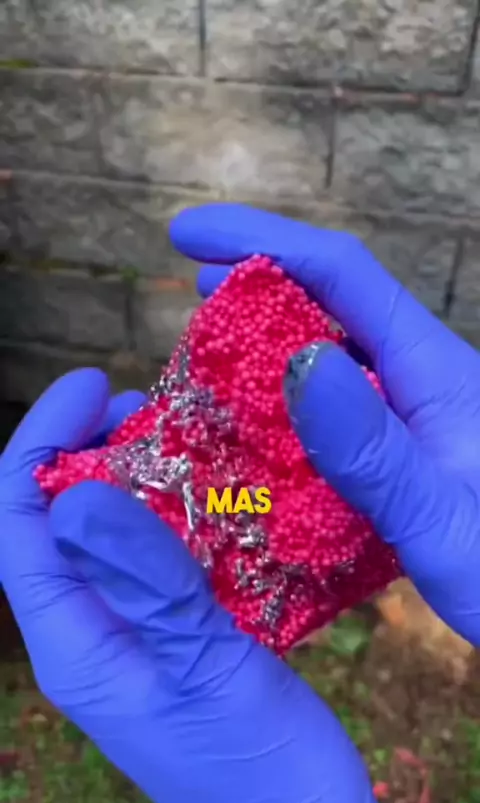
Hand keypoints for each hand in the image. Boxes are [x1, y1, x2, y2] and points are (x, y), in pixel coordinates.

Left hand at [0, 369, 384, 802]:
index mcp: (72, 643)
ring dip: (132, 474)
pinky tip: (218, 486)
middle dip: (83, 450)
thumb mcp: (202, 668)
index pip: (12, 527)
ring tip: (177, 430)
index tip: (90, 387)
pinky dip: (177, 507)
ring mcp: (132, 630)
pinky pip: (157, 552)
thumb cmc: (252, 766)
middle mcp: (90, 630)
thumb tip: (72, 494)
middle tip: (140, 403)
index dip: (38, 446)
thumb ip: (144, 582)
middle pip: (54, 519)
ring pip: (109, 530)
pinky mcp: (175, 631)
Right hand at [171, 203, 479, 646]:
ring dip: (269, 338)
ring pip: (333, 351)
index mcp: (434, 371)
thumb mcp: (442, 524)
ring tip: (212, 350)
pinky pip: (337, 406)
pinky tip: (257, 424)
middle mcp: (422, 379)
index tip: (186, 237)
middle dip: (261, 279)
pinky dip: (287, 399)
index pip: (344, 274)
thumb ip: (373, 451)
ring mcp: (414, 415)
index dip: (263, 242)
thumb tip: (300, 360)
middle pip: (335, 300)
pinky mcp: (406, 451)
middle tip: (194, 292)